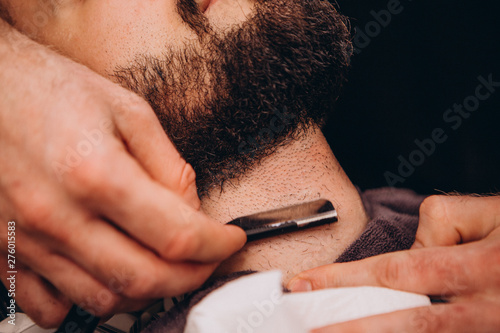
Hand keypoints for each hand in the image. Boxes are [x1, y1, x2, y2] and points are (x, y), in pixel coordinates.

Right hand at [0, 22, 244, 326]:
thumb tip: (193, 209)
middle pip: (145, 278)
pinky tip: (103, 277)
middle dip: (192, 277)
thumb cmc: (49, 89)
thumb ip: (167, 165)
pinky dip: (86, 302)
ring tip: (164, 268)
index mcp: (96, 172)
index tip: (231, 241)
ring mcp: (26, 239)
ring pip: (102, 299)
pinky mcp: (2, 250)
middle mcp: (58, 215)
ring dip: (146, 293)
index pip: (177, 234)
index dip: (217, 245)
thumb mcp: (126, 110)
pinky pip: (48, 307)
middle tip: (208, 261)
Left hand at [287, 195, 499, 331]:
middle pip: (403, 326)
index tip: (303, 284)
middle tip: (302, 328)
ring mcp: (489, 329)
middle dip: (348, 329)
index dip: (343, 280)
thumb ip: (437, 225)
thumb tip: (406, 258)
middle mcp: (485, 310)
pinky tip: (373, 331)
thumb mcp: (487, 211)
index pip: (393, 273)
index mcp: (479, 268)